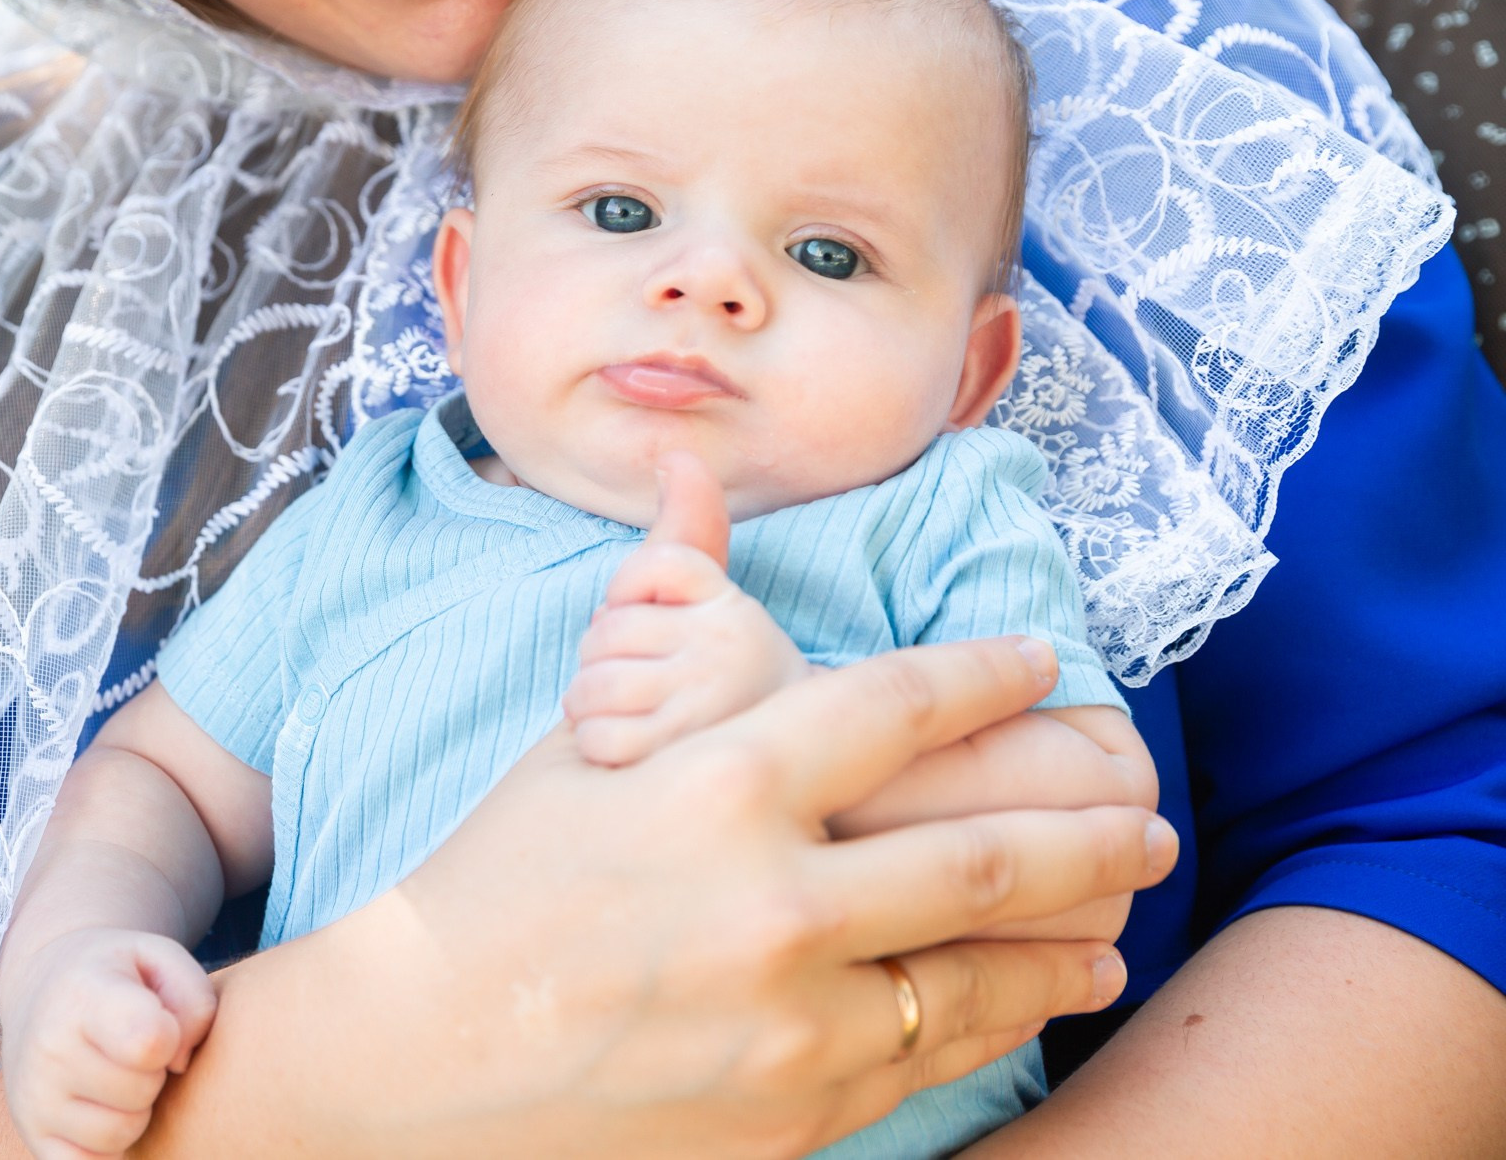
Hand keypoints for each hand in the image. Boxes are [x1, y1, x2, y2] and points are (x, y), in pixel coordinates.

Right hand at [0, 927, 217, 1159]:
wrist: (42, 990)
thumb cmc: (119, 979)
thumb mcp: (162, 960)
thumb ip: (193, 1000)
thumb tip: (179, 1063)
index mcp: (83, 995)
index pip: (149, 1041)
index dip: (171, 1035)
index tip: (159, 1020)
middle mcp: (49, 1048)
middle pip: (142, 1090)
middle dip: (154, 1072)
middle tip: (134, 1049)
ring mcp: (34, 1098)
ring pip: (121, 1133)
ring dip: (134, 1110)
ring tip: (118, 1075)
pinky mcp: (33, 1136)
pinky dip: (108, 1145)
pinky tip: (100, 1106)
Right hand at [146, 636, 1178, 1159]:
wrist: (417, 1061)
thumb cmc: (492, 880)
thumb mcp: (577, 735)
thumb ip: (662, 605)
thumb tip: (688, 469)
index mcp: (717, 783)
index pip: (898, 704)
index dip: (991, 675)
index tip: (1042, 664)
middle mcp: (773, 897)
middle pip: (988, 849)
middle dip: (1093, 828)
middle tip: (1148, 815)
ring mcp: (793, 1015)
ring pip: (984, 965)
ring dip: (1073, 933)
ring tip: (1123, 912)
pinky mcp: (795, 1108)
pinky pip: (935, 1052)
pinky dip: (1006, 1015)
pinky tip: (1045, 994)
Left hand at [564, 451, 809, 765]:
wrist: (779, 779)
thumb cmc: (720, 682)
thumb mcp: (710, 605)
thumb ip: (689, 531)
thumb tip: (674, 454)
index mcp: (734, 602)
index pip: (642, 571)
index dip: (628, 604)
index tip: (654, 632)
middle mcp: (733, 643)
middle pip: (606, 631)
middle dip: (603, 662)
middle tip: (642, 686)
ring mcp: (712, 700)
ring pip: (593, 685)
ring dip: (595, 709)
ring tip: (635, 719)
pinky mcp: (684, 757)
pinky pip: (598, 737)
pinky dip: (599, 748)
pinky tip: (630, 754)